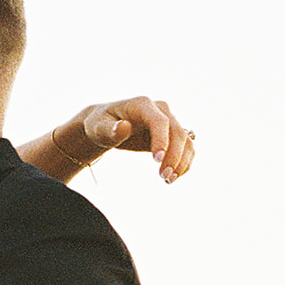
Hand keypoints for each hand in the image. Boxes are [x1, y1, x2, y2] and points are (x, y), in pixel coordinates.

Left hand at [79, 97, 195, 183]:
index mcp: (143, 104)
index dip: (162, 140)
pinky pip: (186, 148)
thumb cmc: (101, 124)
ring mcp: (169, 121)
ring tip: (168, 180)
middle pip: (177, 133)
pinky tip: (174, 177)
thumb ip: (110, 129)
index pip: (160, 121)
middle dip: (174, 156)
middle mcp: (161, 110)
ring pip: (186, 141)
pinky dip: (183, 163)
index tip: (157, 160)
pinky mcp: (172, 134)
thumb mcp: (99, 127)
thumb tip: (124, 126)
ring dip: (182, 162)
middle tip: (164, 177)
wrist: (107, 125)